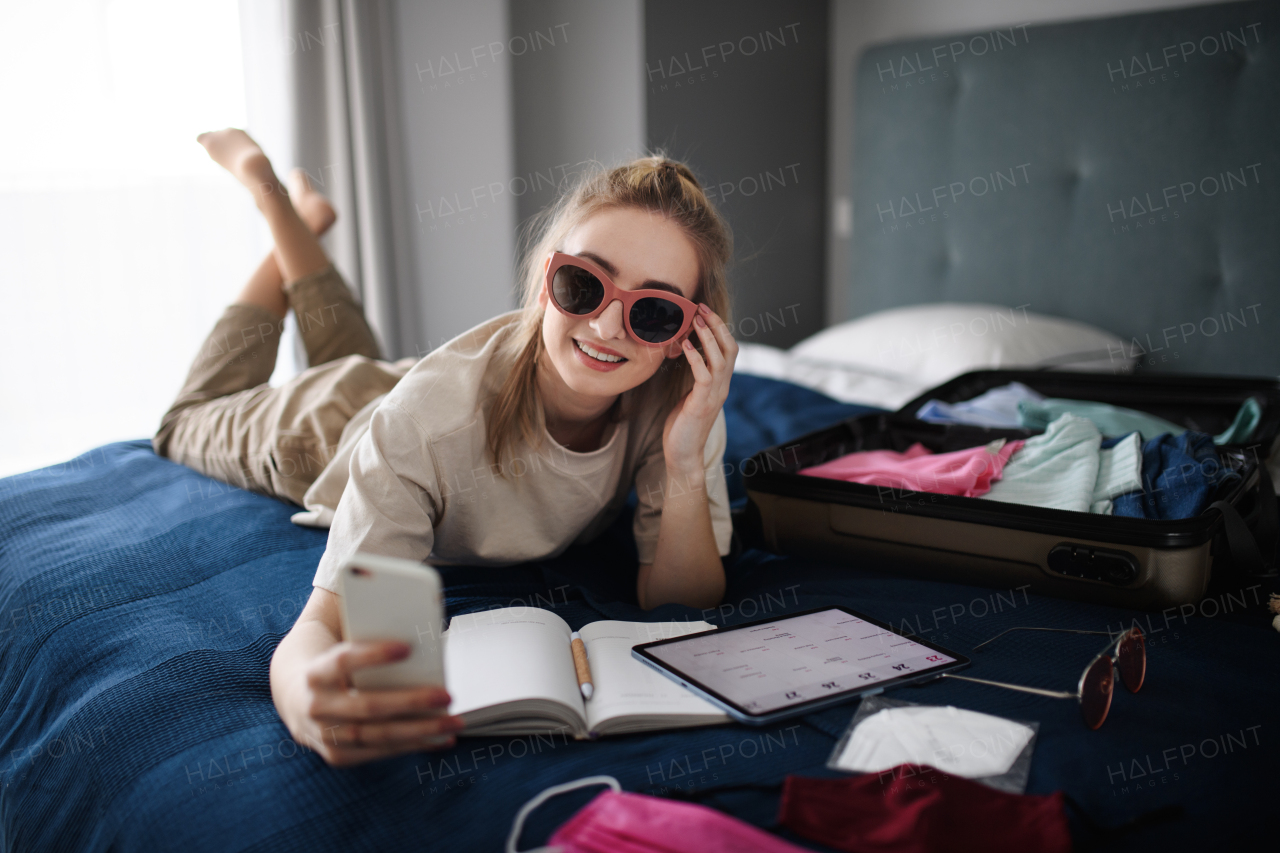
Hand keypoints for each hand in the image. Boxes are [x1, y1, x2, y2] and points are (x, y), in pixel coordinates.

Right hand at [286, 639, 464, 766]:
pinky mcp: (337, 755)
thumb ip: (369, 633)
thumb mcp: (340, 642)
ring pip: (375, 736)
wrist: (295, 694)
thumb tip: (420, 623)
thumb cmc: (333, 661)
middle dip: (409, 702)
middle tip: (446, 695)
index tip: (407, 648)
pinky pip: (378, 752)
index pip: (342, 661)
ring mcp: (324, 735)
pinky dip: (412, 746)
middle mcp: (315, 706)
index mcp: (314, 671)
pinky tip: (440, 740)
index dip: (373, 655)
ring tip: (452, 723)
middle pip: (366, 705)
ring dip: (419, 731)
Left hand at [662, 303, 737, 471]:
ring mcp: (714, 395)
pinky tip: (684, 346)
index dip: (719, 328)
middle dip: (717, 325)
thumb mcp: (691, 394)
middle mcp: (722, 386)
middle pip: (730, 348)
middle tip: (701, 307)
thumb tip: (688, 354)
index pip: (729, 349)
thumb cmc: (683, 424)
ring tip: (695, 320)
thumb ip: (696, 376)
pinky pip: (704, 376)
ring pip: (719, 359)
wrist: (683, 454)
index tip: (704, 310)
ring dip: (707, 337)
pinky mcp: (701, 404)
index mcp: (720, 383)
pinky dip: (695, 358)